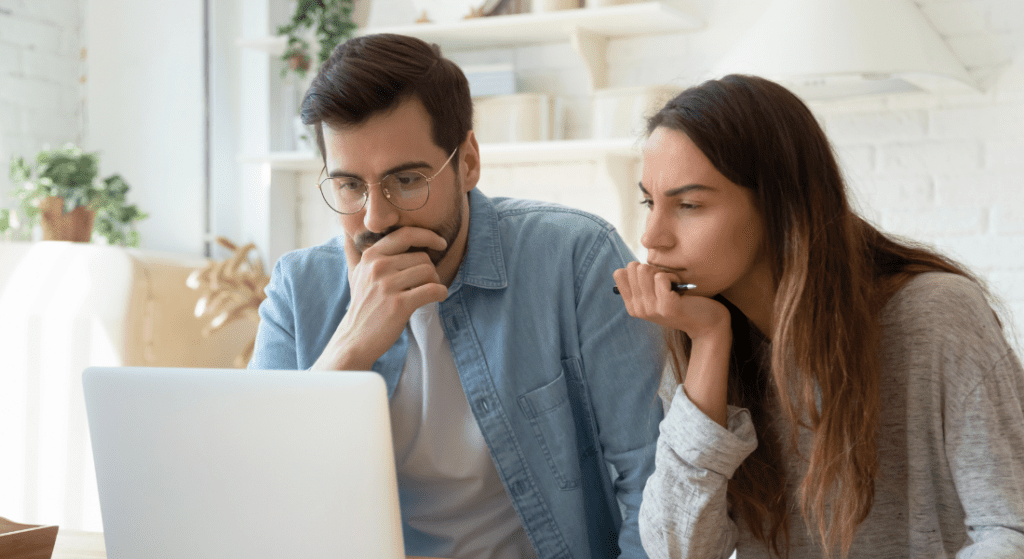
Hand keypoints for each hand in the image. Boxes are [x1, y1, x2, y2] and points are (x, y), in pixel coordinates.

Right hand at [311, 227, 449, 370]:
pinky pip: (432, 290)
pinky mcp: (399, 304)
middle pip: (422, 257)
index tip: (440, 243)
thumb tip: (348, 232)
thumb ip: (358, 253)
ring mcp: (387, 285)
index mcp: (370, 256)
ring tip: (428, 292)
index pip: (405, 234)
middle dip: (431, 270)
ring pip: (429, 272)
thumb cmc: (362, 306)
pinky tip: (438, 297)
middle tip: (427, 283)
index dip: (427, 235)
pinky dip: (441, 293)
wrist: (355, 339)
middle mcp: (378, 267)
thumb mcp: (356, 275)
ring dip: (436, 282)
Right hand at [613, 262, 732, 425]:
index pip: (619, 273)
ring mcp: (651, 309)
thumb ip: (642, 286)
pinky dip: (673, 276)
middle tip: (666, 282)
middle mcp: (638, 309)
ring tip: (673, 285)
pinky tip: (680, 288)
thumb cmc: (683, 304)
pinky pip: (661, 276)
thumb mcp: (657, 297)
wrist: (707, 324)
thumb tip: (631, 267)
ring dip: (663, 272)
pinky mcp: (667, 307)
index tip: (652, 280)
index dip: (637, 269)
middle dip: (651, 268)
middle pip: (632, 268)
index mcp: (632, 306)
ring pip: (645, 270)